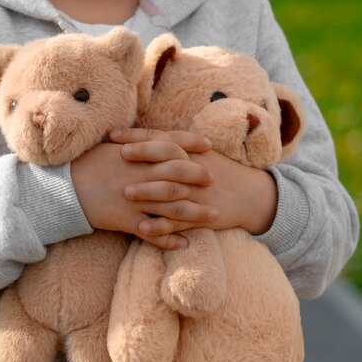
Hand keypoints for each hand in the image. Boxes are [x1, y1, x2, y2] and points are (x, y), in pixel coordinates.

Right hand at [71, 136, 213, 249]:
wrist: (63, 189)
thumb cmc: (84, 165)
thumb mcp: (109, 148)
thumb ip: (133, 144)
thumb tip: (151, 139)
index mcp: (135, 154)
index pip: (171, 143)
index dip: (191, 143)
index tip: (209, 145)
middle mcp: (139, 176)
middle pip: (179, 174)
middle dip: (199, 176)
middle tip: (213, 179)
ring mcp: (135, 200)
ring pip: (173, 207)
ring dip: (196, 212)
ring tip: (213, 216)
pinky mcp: (126, 220)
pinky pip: (153, 233)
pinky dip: (169, 239)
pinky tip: (184, 244)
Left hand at [111, 128, 277, 235]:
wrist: (249, 194)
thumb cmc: (217, 170)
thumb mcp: (198, 154)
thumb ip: (172, 147)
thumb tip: (138, 140)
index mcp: (190, 152)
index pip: (161, 139)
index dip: (137, 136)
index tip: (112, 135)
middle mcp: (192, 169)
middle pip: (167, 158)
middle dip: (144, 156)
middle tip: (120, 156)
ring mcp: (196, 193)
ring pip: (171, 190)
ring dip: (148, 191)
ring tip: (125, 192)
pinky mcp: (199, 216)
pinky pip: (178, 222)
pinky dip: (160, 226)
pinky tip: (141, 227)